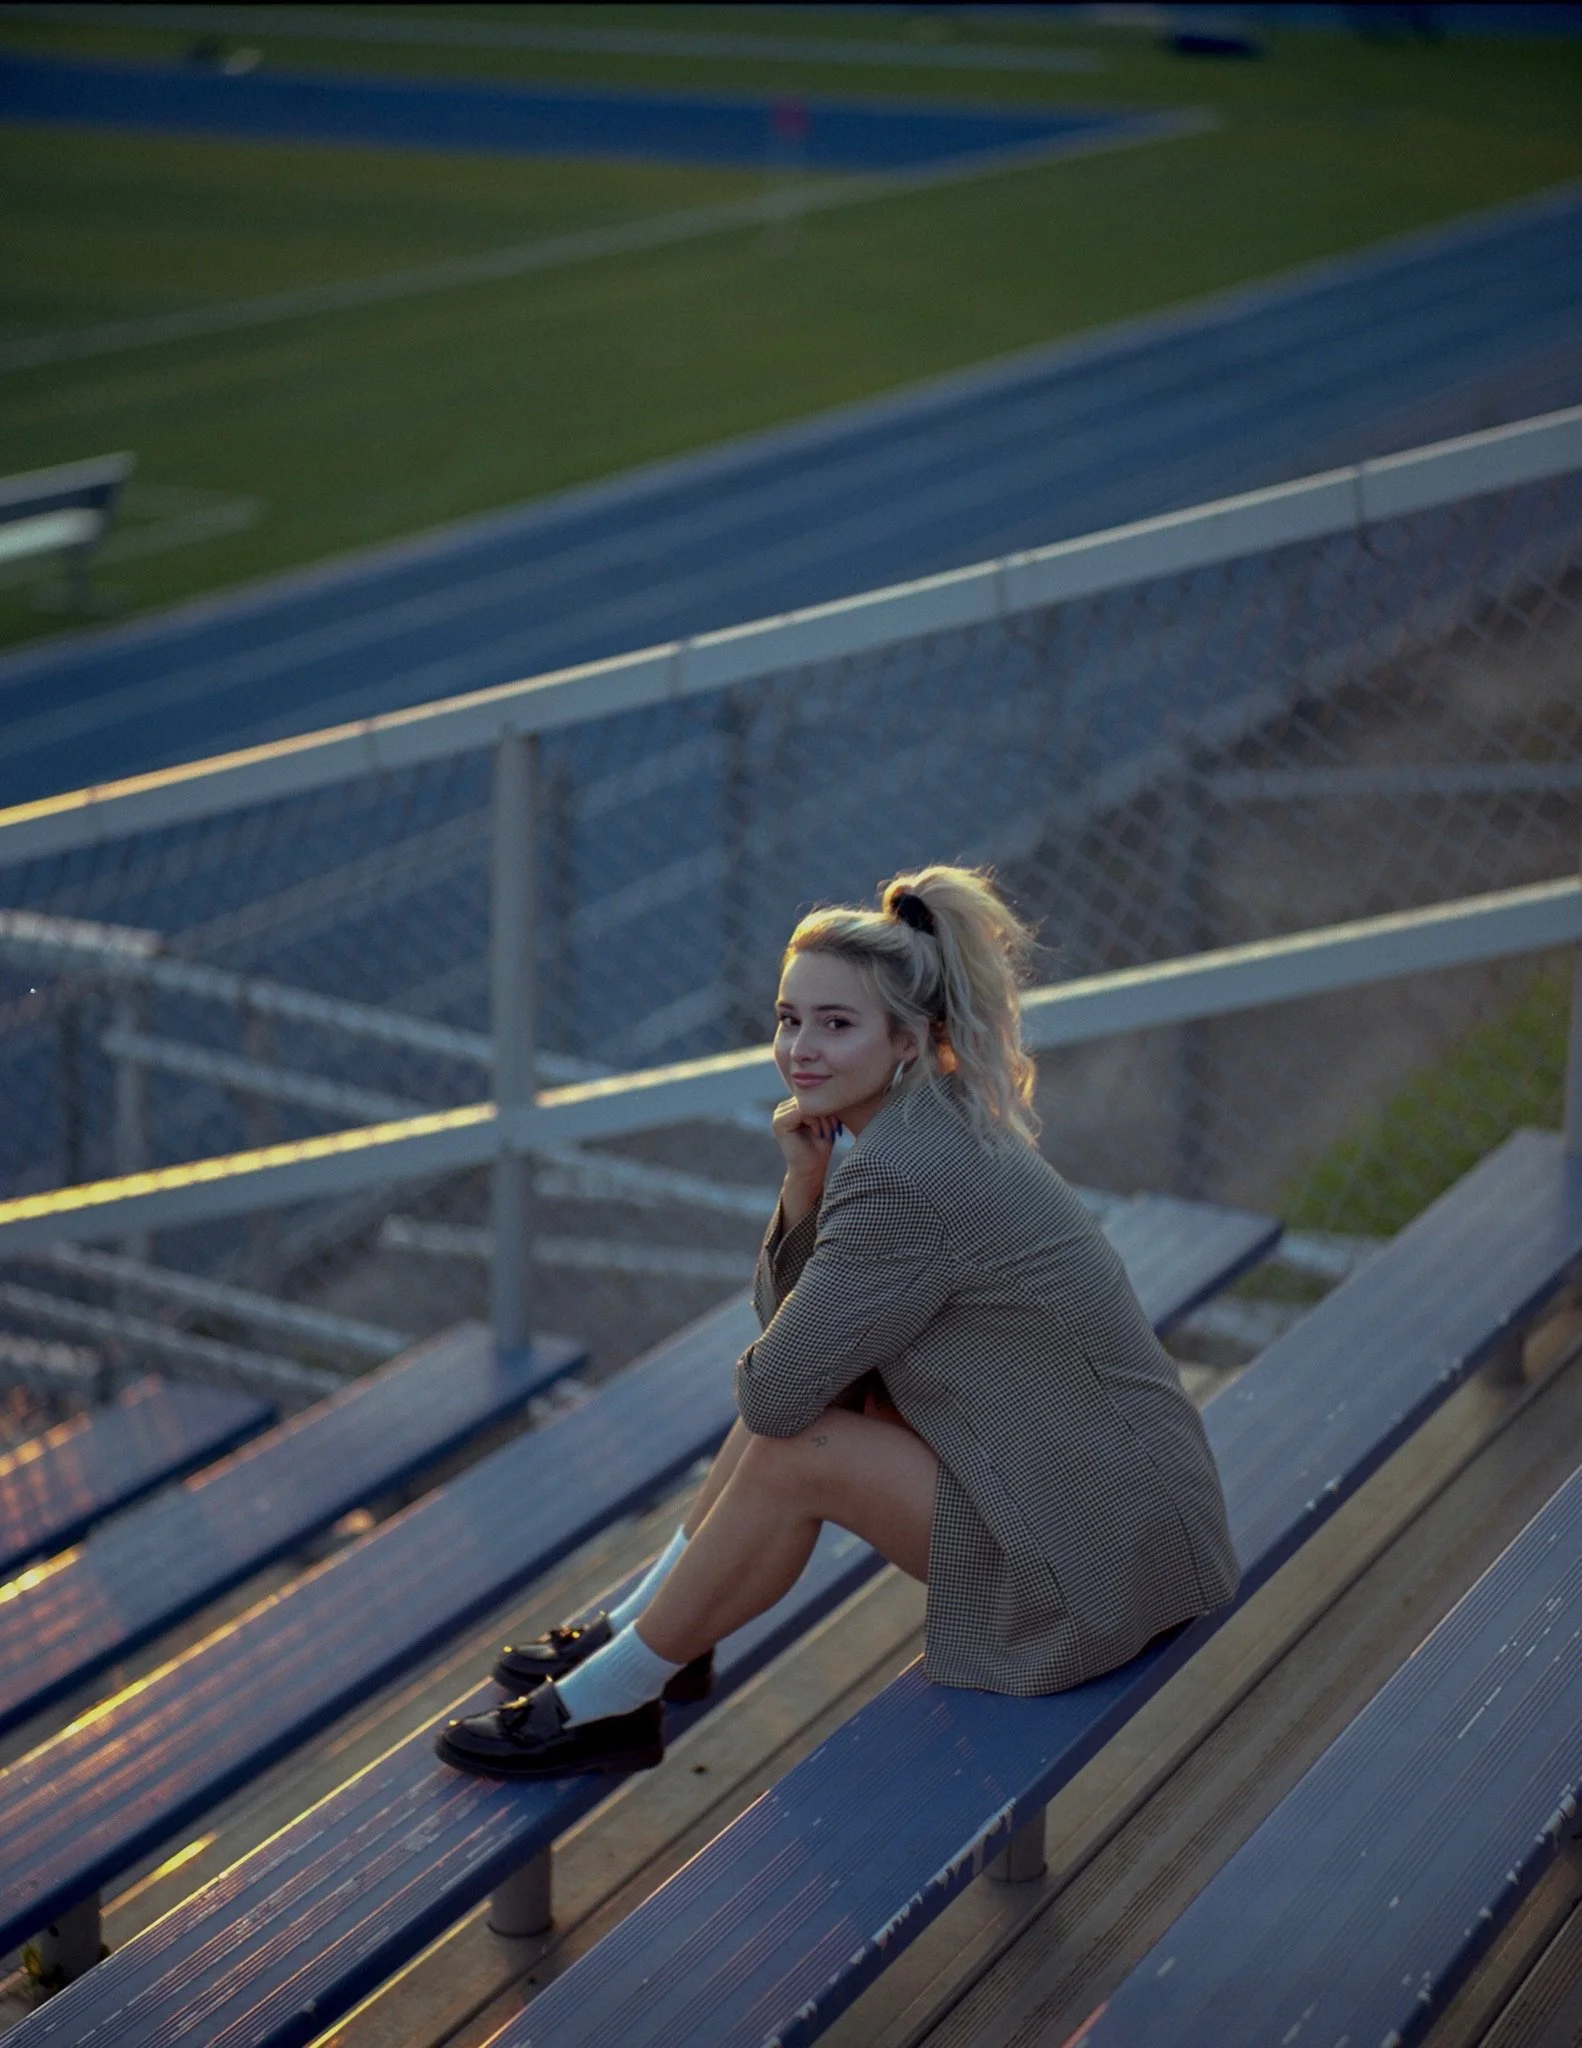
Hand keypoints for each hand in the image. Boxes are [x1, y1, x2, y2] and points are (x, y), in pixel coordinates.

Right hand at [773, 1097, 840, 1217]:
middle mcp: (781, 1109)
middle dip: (825, 1111)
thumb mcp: (824, 1120)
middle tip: (834, 1128)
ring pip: (807, 1104)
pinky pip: (802, 1111)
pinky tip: (819, 1134)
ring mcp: (778, 1115)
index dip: (826, 1105)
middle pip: (809, 1098)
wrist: (811, 1170)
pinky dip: (816, 1121)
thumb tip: (828, 1085)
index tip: (837, 1122)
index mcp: (791, 1107)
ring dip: (823, 1117)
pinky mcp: (779, 1123)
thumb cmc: (820, 1147)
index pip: (812, 1095)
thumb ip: (821, 1104)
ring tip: (828, 1132)